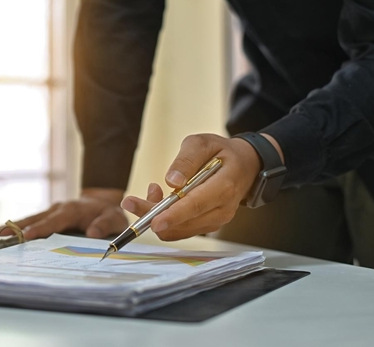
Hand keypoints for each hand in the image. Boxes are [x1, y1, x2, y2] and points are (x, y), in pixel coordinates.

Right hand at [0, 188, 126, 239]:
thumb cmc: (110, 213)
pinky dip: (19, 228)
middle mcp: (58, 209)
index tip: (26, 236)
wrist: (104, 201)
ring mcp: (52, 211)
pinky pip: (32, 222)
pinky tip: (6, 235)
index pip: (53, 221)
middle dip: (15, 226)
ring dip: (12, 226)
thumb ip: (104, 225)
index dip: (39, 229)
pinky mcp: (49, 216)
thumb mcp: (114, 219)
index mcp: (71, 210)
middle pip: (34, 218)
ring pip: (29, 219)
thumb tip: (91, 234)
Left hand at [121, 133, 280, 240]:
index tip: (153, 220)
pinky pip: (182, 229)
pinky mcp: (207, 224)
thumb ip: (187, 160)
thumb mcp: (203, 143)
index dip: (174, 215)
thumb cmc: (221, 152)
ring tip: (152, 190)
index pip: (196, 205)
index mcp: (224, 186)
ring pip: (180, 229)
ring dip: (157, 215)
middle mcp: (222, 209)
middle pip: (184, 222)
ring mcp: (216, 220)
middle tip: (129, 201)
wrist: (244, 166)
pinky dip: (166, 218)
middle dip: (153, 215)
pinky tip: (161, 199)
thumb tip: (172, 180)